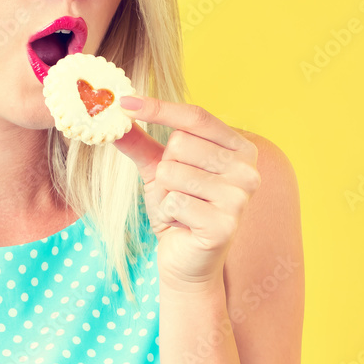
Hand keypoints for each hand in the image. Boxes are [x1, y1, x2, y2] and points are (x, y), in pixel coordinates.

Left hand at [112, 96, 260, 291]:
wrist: (186, 260)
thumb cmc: (178, 209)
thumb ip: (141, 141)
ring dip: (164, 194)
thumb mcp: (158, 169)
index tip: (124, 103)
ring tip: (180, 210)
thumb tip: (116, 112)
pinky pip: (173, 202)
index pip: (195, 117)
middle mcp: (247, 169)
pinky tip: (182, 226)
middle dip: (164, 169)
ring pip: (172, 173)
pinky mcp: (225, 225)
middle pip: (179, 144)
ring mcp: (240, 197)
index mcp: (239, 148)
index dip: (159, 108)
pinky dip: (167, 214)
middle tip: (177, 192)